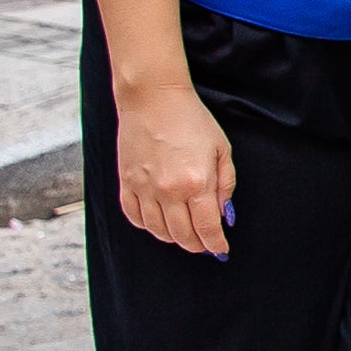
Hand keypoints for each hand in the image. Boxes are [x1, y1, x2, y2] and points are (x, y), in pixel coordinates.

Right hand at [117, 81, 238, 258]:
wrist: (154, 99)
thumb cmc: (192, 121)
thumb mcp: (221, 150)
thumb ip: (225, 185)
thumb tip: (223, 215)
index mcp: (196, 183)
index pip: (206, 228)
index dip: (215, 244)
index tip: (221, 250)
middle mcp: (168, 190)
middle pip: (182, 235)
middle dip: (197, 245)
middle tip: (205, 245)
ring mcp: (143, 188)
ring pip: (157, 230)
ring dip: (173, 237)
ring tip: (184, 234)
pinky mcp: (126, 182)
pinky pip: (133, 216)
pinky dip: (147, 226)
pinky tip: (158, 222)